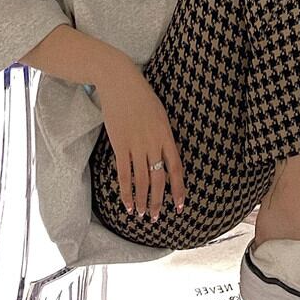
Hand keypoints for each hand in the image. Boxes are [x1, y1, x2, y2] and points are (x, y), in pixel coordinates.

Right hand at [97, 62, 186, 219]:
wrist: (120, 82)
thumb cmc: (141, 96)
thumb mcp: (160, 114)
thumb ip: (163, 136)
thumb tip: (166, 156)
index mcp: (166, 135)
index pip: (176, 168)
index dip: (179, 189)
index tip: (180, 205)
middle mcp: (153, 142)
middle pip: (158, 179)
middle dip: (158, 201)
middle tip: (155, 217)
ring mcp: (136, 145)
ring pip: (141, 180)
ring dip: (142, 200)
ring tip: (141, 215)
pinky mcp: (119, 144)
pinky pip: (123, 173)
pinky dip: (125, 191)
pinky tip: (126, 204)